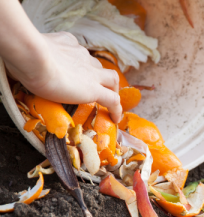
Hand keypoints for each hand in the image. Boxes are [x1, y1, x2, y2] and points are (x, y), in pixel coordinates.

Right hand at [4, 32, 121, 122]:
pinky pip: (113, 100)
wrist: (33, 58)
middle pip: (98, 66)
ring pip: (112, 79)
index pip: (81, 54)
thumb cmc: (25, 56)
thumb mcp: (31, 54)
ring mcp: (91, 73)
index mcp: (68, 44)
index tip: (79, 74)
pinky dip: (117, 110)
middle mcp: (82, 56)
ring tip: (110, 104)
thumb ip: (34, 60)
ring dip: (113, 90)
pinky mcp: (94, 89)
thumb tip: (20, 68)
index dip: (83, 65)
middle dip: (100, 77)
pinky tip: (116, 119)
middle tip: (98, 89)